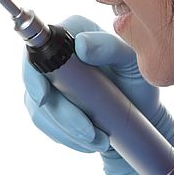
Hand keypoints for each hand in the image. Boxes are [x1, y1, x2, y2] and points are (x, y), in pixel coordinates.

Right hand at [22, 15, 173, 174]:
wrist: (140, 114)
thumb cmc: (137, 82)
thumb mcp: (132, 63)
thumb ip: (110, 47)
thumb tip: (81, 46)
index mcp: (72, 33)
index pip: (38, 48)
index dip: (33, 73)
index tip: (43, 97)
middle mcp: (55, 54)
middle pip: (36, 83)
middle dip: (61, 113)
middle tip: (89, 132)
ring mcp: (47, 80)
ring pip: (40, 108)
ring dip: (68, 130)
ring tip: (99, 140)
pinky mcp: (47, 104)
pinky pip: (45, 123)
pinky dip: (66, 137)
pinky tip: (89, 141)